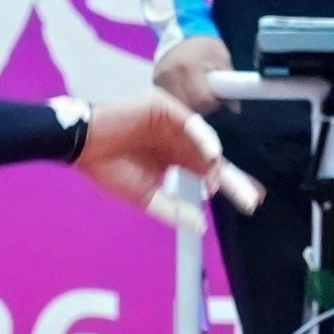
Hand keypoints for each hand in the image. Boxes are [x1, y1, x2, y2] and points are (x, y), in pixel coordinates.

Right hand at [74, 96, 260, 218]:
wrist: (82, 145)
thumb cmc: (109, 170)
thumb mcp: (146, 196)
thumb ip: (174, 209)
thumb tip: (201, 226)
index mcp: (174, 158)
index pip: (208, 173)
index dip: (228, 186)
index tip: (250, 204)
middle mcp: (178, 140)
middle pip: (212, 159)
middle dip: (232, 178)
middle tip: (251, 197)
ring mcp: (173, 123)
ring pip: (203, 142)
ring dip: (215, 163)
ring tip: (221, 183)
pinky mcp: (165, 107)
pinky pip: (189, 122)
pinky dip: (202, 138)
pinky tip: (210, 155)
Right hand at [149, 35, 232, 113]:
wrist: (181, 34)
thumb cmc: (205, 47)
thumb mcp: (222, 59)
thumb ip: (230, 83)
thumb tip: (235, 108)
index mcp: (189, 68)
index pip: (203, 99)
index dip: (214, 103)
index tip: (218, 97)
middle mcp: (170, 76)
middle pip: (189, 107)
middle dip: (203, 108)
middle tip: (208, 98)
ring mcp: (159, 81)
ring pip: (178, 109)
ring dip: (190, 108)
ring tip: (197, 96)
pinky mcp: (154, 85)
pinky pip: (169, 104)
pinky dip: (179, 105)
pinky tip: (186, 96)